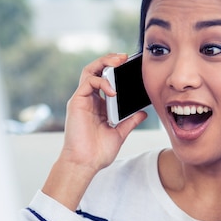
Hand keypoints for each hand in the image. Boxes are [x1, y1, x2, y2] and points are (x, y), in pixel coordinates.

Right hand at [63, 53, 146, 172]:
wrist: (85, 164)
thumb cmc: (98, 152)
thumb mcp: (120, 134)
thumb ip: (130, 121)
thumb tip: (143, 113)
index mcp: (98, 106)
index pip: (106, 81)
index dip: (116, 72)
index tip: (130, 68)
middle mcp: (89, 100)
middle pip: (96, 71)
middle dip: (109, 61)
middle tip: (124, 57)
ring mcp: (82, 100)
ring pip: (89, 71)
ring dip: (104, 63)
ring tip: (118, 62)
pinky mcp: (76, 102)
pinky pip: (88, 83)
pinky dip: (101, 82)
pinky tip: (113, 91)